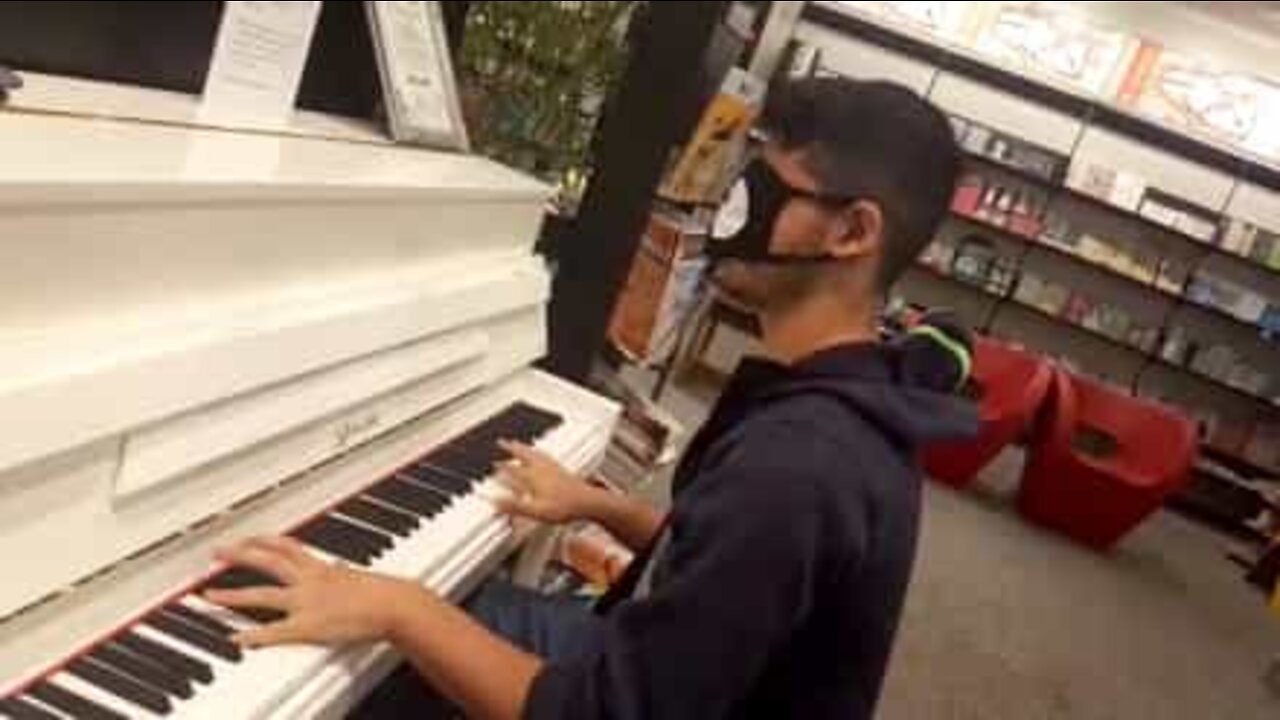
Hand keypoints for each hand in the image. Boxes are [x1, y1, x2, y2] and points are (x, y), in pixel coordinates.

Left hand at [204, 536, 425, 647]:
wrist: (396, 605)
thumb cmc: (386, 594)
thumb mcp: (359, 576)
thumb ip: (342, 573)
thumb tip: (338, 569)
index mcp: (322, 568)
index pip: (287, 546)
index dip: (264, 540)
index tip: (249, 537)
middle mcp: (310, 580)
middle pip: (267, 561)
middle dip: (239, 555)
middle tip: (217, 552)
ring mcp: (306, 603)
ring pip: (262, 594)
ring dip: (232, 595)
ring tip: (208, 596)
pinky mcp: (308, 627)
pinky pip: (274, 631)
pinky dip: (253, 635)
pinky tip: (235, 639)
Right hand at [496, 440, 597, 524]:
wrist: (587, 502)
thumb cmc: (565, 506)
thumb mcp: (536, 511)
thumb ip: (515, 507)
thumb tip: (496, 503)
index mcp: (533, 477)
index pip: (512, 469)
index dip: (501, 467)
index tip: (492, 464)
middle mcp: (542, 468)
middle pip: (523, 453)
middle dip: (511, 447)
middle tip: (503, 442)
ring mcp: (552, 467)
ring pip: (534, 452)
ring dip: (524, 447)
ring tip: (518, 443)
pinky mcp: (561, 469)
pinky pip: (545, 455)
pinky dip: (538, 452)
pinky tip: (541, 454)